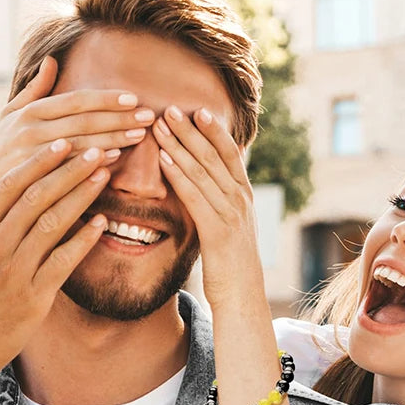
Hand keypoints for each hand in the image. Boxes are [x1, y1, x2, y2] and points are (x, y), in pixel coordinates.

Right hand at [0, 56, 154, 206]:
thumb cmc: (2, 150)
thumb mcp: (10, 116)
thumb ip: (33, 90)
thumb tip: (51, 60)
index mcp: (30, 113)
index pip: (75, 100)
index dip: (105, 98)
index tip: (133, 97)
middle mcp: (32, 131)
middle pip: (83, 121)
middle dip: (119, 118)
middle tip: (149, 116)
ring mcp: (35, 156)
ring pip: (81, 145)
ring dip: (113, 139)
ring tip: (140, 135)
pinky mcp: (38, 180)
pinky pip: (71, 170)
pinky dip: (94, 163)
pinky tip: (117, 159)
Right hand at [0, 140, 109, 391]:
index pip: (10, 185)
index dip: (40, 160)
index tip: (64, 141)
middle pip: (38, 197)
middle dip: (71, 169)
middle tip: (98, 149)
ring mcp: (14, 271)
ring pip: (54, 222)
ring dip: (82, 195)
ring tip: (105, 175)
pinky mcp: (33, 298)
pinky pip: (63, 261)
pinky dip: (84, 240)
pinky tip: (102, 223)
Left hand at [152, 105, 260, 308]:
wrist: (243, 296)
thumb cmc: (232, 266)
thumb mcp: (229, 229)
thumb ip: (220, 206)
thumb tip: (205, 190)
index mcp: (244, 197)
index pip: (230, 154)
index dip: (214, 130)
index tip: (196, 110)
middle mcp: (240, 200)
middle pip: (214, 155)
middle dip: (191, 130)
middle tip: (169, 108)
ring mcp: (231, 214)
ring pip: (204, 171)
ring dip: (180, 145)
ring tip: (160, 125)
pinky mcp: (218, 231)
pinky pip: (196, 196)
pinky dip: (179, 175)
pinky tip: (164, 160)